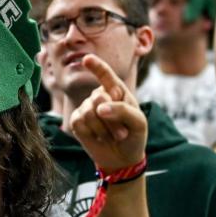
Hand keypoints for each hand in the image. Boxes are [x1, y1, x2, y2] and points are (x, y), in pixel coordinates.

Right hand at [69, 55, 146, 171]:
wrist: (122, 157)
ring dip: (103, 129)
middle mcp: (100, 96)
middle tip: (121, 133)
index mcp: (117, 90)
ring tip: (112, 136)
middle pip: (98, 99)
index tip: (87, 59)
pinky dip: (92, 133)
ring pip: (89, 113)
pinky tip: (99, 137)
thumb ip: (122, 110)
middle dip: (111, 120)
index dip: (96, 66)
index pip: (105, 74)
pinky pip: (79, 122)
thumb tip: (99, 108)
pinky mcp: (76, 121)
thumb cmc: (133, 135)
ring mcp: (86, 107)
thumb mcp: (138, 122)